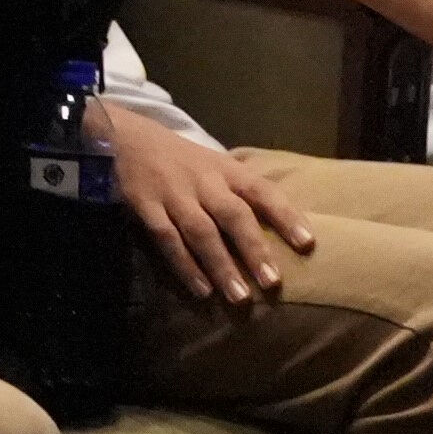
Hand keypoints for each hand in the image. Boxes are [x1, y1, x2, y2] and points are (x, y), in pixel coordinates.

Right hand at [105, 109, 312, 308]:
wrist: (124, 137)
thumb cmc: (181, 159)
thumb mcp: (214, 164)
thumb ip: (241, 191)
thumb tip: (284, 226)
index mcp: (226, 170)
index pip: (262, 190)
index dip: (286, 215)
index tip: (307, 243)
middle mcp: (203, 181)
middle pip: (233, 215)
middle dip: (254, 248)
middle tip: (272, 282)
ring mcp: (173, 193)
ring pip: (201, 232)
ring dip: (221, 265)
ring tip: (240, 297)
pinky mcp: (146, 205)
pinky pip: (167, 239)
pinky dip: (184, 265)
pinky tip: (201, 290)